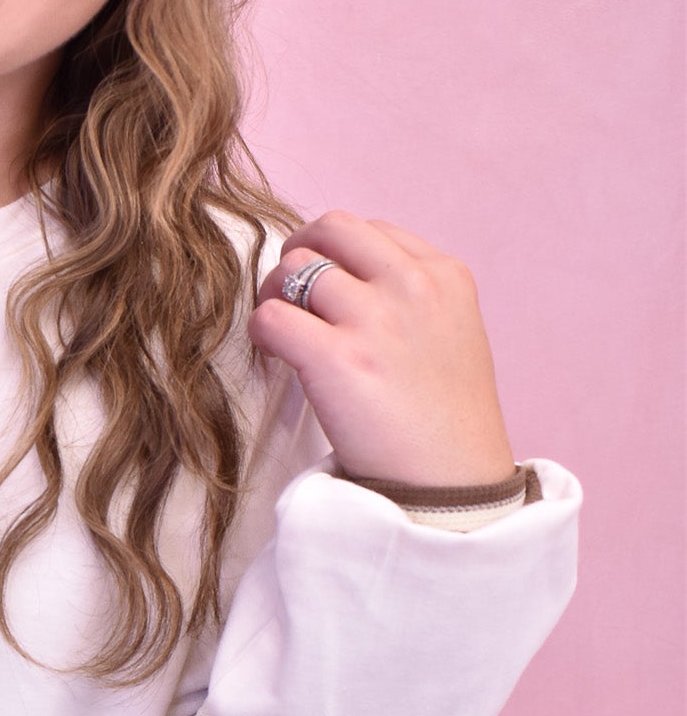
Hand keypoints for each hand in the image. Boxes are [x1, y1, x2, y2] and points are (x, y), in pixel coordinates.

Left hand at [248, 210, 515, 487]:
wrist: (452, 486)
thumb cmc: (447, 421)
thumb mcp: (453, 335)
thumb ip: (412, 297)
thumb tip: (346, 278)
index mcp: (446, 276)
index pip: (372, 231)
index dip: (338, 254)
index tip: (328, 289)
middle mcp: (413, 286)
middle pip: (331, 229)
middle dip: (300, 252)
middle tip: (288, 292)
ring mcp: (375, 319)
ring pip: (295, 268)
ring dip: (274, 294)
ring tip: (283, 332)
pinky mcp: (337, 358)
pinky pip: (271, 316)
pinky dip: (261, 332)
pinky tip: (275, 356)